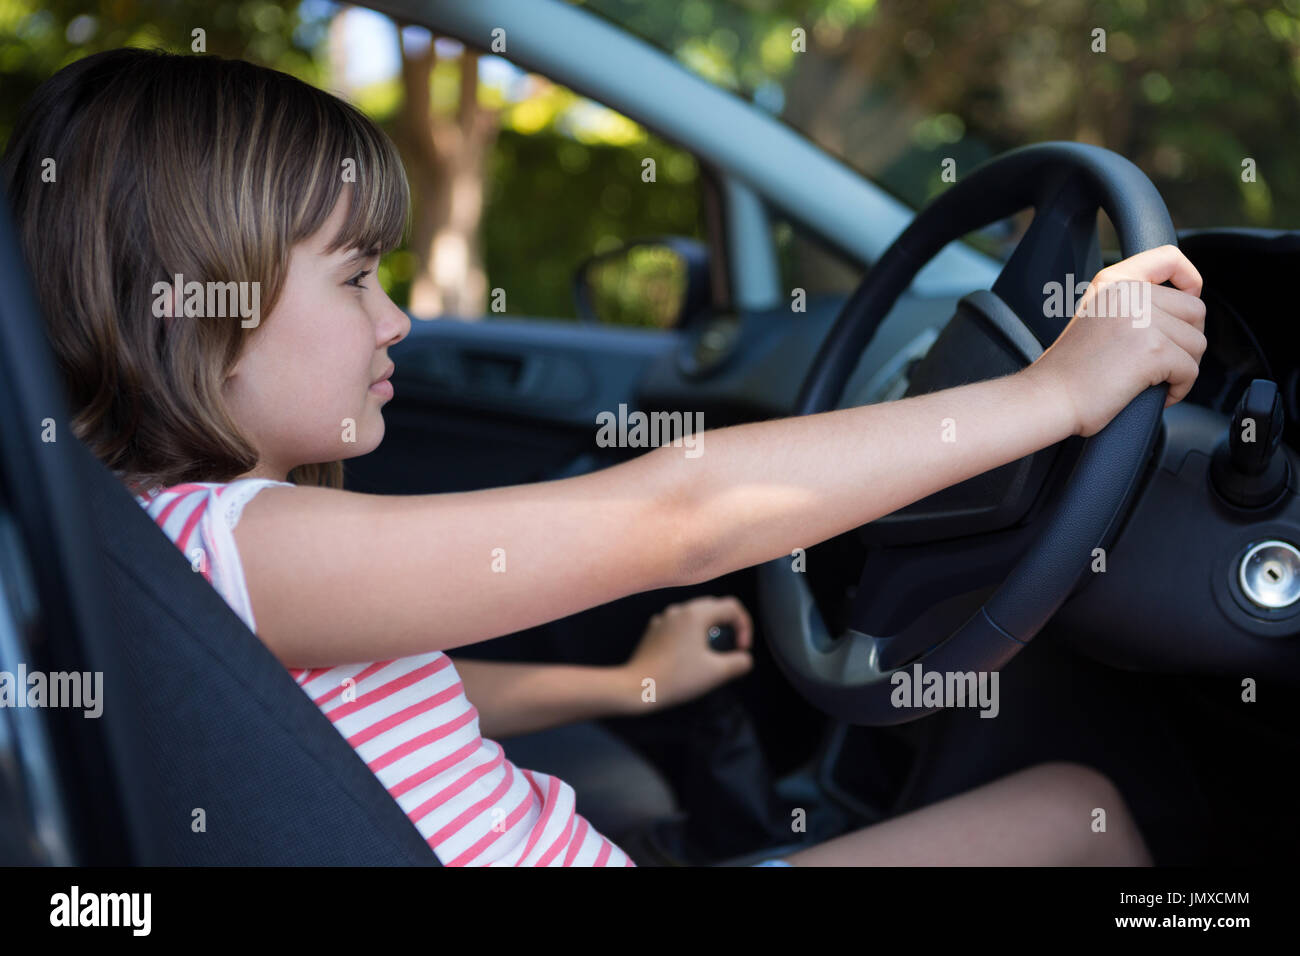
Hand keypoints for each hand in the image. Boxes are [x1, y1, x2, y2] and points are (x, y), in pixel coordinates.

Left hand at [621, 595, 753, 710]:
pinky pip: (679, 626)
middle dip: (728, 626)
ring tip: (709, 655)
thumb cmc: (677, 678)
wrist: (636, 687)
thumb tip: (744, 658)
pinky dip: (690, 636)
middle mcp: (679, 609)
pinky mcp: (653, 631)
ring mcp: (663, 618)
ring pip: (695, 616)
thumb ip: (739, 662)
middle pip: (714, 607)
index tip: (741, 649)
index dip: (744, 626)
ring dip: (709, 631)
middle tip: (729, 649)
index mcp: (696, 614)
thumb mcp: (717, 673)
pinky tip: (687, 657)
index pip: (732, 607)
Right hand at [1023, 245, 1206, 437]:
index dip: (1189, 277)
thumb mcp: (1097, 317)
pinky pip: (1190, 371)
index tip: (1188, 297)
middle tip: (1161, 363)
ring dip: (1183, 369)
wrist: (1048, 398)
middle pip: (1195, 310)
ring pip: (1197, 343)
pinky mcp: (1153, 351)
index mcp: (1113, 281)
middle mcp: (1128, 293)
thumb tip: (1186, 303)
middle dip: (1186, 341)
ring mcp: (1142, 320)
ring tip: (1153, 381)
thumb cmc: (1070, 370)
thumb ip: (1132, 303)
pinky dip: (1179, 389)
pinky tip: (1155, 395)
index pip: (1168, 257)